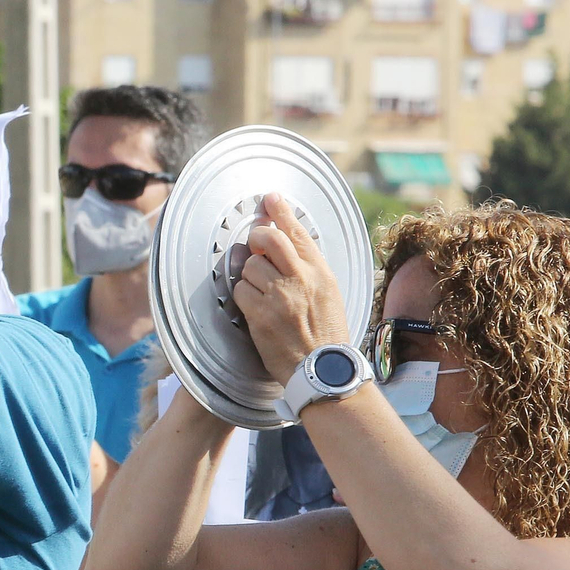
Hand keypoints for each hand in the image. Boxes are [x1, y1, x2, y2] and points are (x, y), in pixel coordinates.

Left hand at [231, 193, 351, 383]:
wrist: (321, 370)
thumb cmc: (326, 335)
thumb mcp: (329, 293)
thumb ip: (310, 268)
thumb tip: (289, 246)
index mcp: (320, 272)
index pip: (298, 232)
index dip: (281, 212)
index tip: (271, 199)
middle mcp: (300, 279)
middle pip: (269, 239)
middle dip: (256, 237)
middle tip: (255, 245)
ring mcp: (280, 296)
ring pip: (250, 266)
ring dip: (250, 277)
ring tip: (263, 294)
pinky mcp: (261, 314)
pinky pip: (240, 291)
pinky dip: (243, 297)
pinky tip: (255, 309)